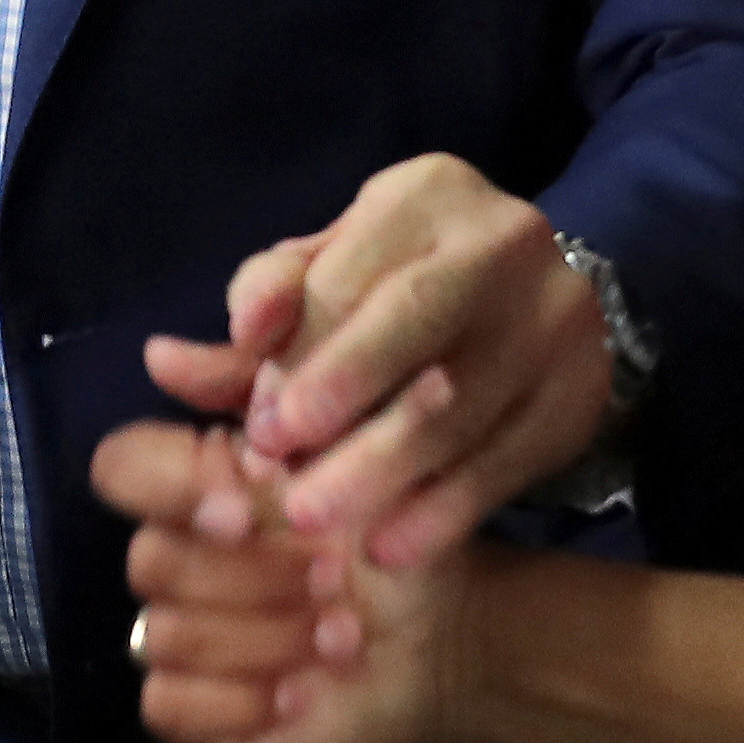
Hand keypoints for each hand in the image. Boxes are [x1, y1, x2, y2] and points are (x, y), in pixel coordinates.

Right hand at [93, 420, 466, 742]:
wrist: (452, 632)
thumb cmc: (400, 532)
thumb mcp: (354, 443)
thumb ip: (275, 391)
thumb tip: (159, 355)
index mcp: (202, 483)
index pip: (122, 467)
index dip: (170, 489)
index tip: (248, 509)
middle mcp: (179, 552)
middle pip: (150, 560)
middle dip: (253, 576)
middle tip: (333, 580)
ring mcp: (178, 631)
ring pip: (164, 635)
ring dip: (264, 639)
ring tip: (342, 636)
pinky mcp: (194, 707)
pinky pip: (165, 705)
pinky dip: (234, 703)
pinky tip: (298, 695)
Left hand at [153, 153, 614, 570]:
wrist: (543, 307)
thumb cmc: (403, 289)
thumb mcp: (332, 277)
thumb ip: (257, 320)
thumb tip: (164, 363)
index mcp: (423, 196)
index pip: (349, 272)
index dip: (299, 353)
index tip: (260, 426)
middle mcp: (500, 242)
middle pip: (414, 320)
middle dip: (344, 396)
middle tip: (286, 476)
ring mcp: (553, 317)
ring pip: (462, 401)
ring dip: (384, 471)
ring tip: (321, 525)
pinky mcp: (579, 391)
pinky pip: (510, 459)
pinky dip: (446, 509)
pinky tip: (393, 546)